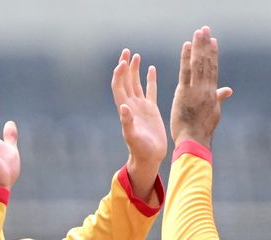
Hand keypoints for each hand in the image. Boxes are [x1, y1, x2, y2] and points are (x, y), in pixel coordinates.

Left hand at [111, 49, 166, 202]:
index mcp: (126, 110)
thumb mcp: (133, 137)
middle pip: (125, 81)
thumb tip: (123, 107)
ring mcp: (141, 107)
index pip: (119, 87)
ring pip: (136, 83)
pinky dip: (150, 79)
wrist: (149, 157)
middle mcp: (131, 105)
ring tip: (135, 56)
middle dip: (125, 66)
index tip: (122, 62)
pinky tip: (151, 69)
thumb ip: (127, 122)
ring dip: (134, 70)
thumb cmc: (140, 149)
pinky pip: (150, 91)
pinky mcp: (151, 110)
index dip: (119, 75)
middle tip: (126, 51)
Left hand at [170, 26, 232, 149]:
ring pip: (198, 64)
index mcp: (212, 93)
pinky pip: (186, 72)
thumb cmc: (202, 130)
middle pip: (207, 63)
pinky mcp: (184, 93)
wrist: (194, 141)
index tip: (213, 40)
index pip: (213, 69)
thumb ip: (219, 98)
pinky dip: (187, 58)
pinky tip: (187, 45)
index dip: (213, 54)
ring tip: (199, 32)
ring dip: (199, 46)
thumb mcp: (214, 113)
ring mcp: (196, 90)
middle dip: (206, 45)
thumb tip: (229, 90)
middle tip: (205, 29)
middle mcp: (206, 89)